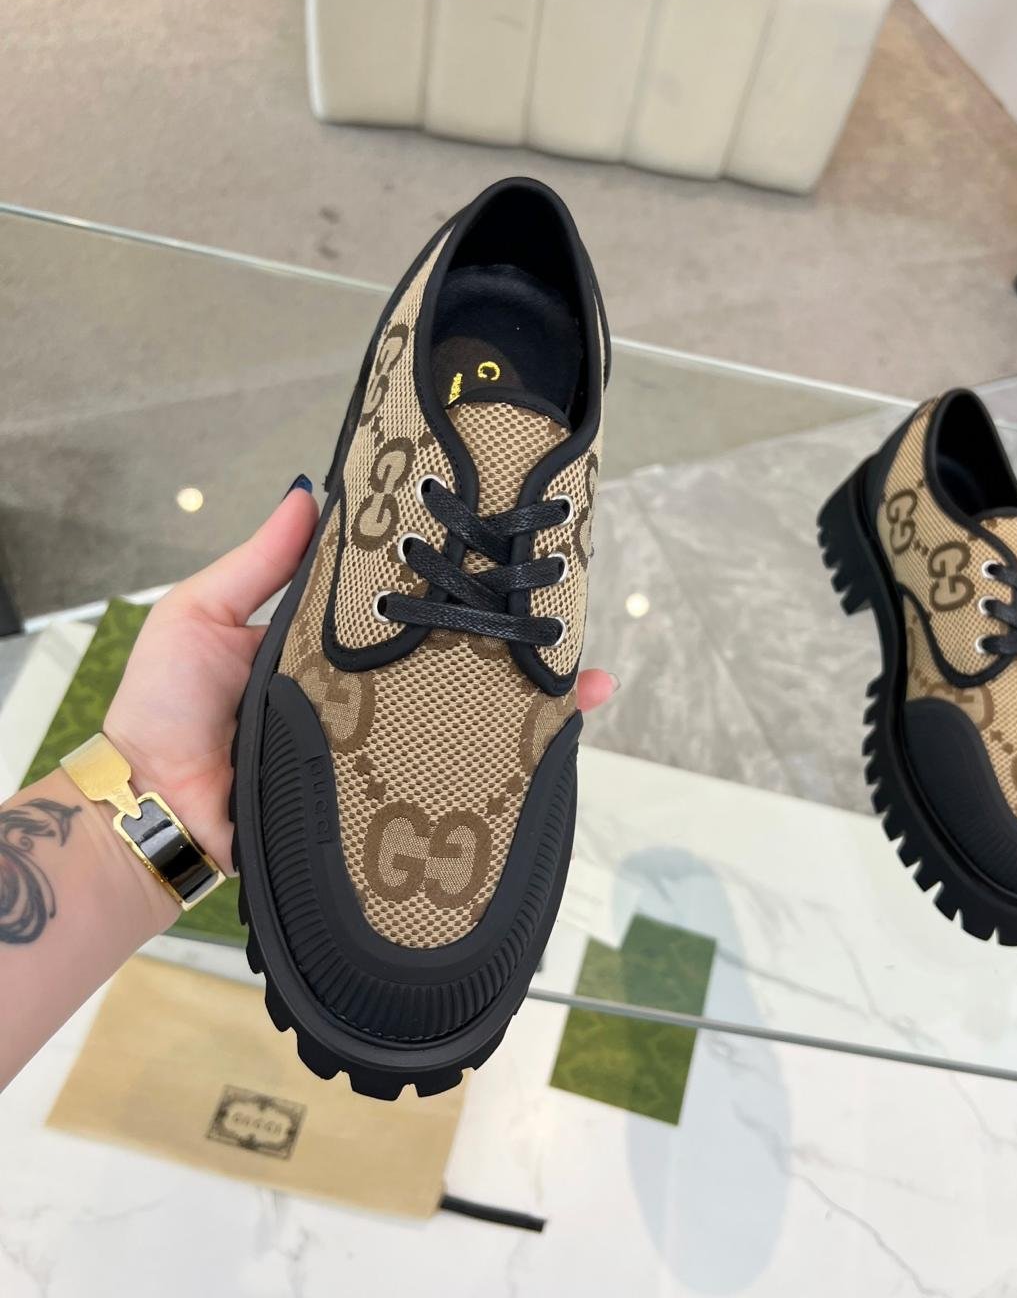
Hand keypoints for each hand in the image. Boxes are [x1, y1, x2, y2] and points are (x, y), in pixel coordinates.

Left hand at [106, 481, 616, 872]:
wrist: (151, 807)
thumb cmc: (165, 705)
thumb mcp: (203, 613)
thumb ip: (260, 562)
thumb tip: (311, 490)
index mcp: (329, 642)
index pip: (402, 602)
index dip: (447, 578)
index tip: (497, 546)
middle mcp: (365, 689)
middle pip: (450, 657)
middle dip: (511, 638)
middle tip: (565, 611)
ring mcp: (378, 741)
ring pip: (465, 714)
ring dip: (530, 699)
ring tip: (584, 677)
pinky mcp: (381, 790)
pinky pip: (447, 774)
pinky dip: (504, 763)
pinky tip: (554, 742)